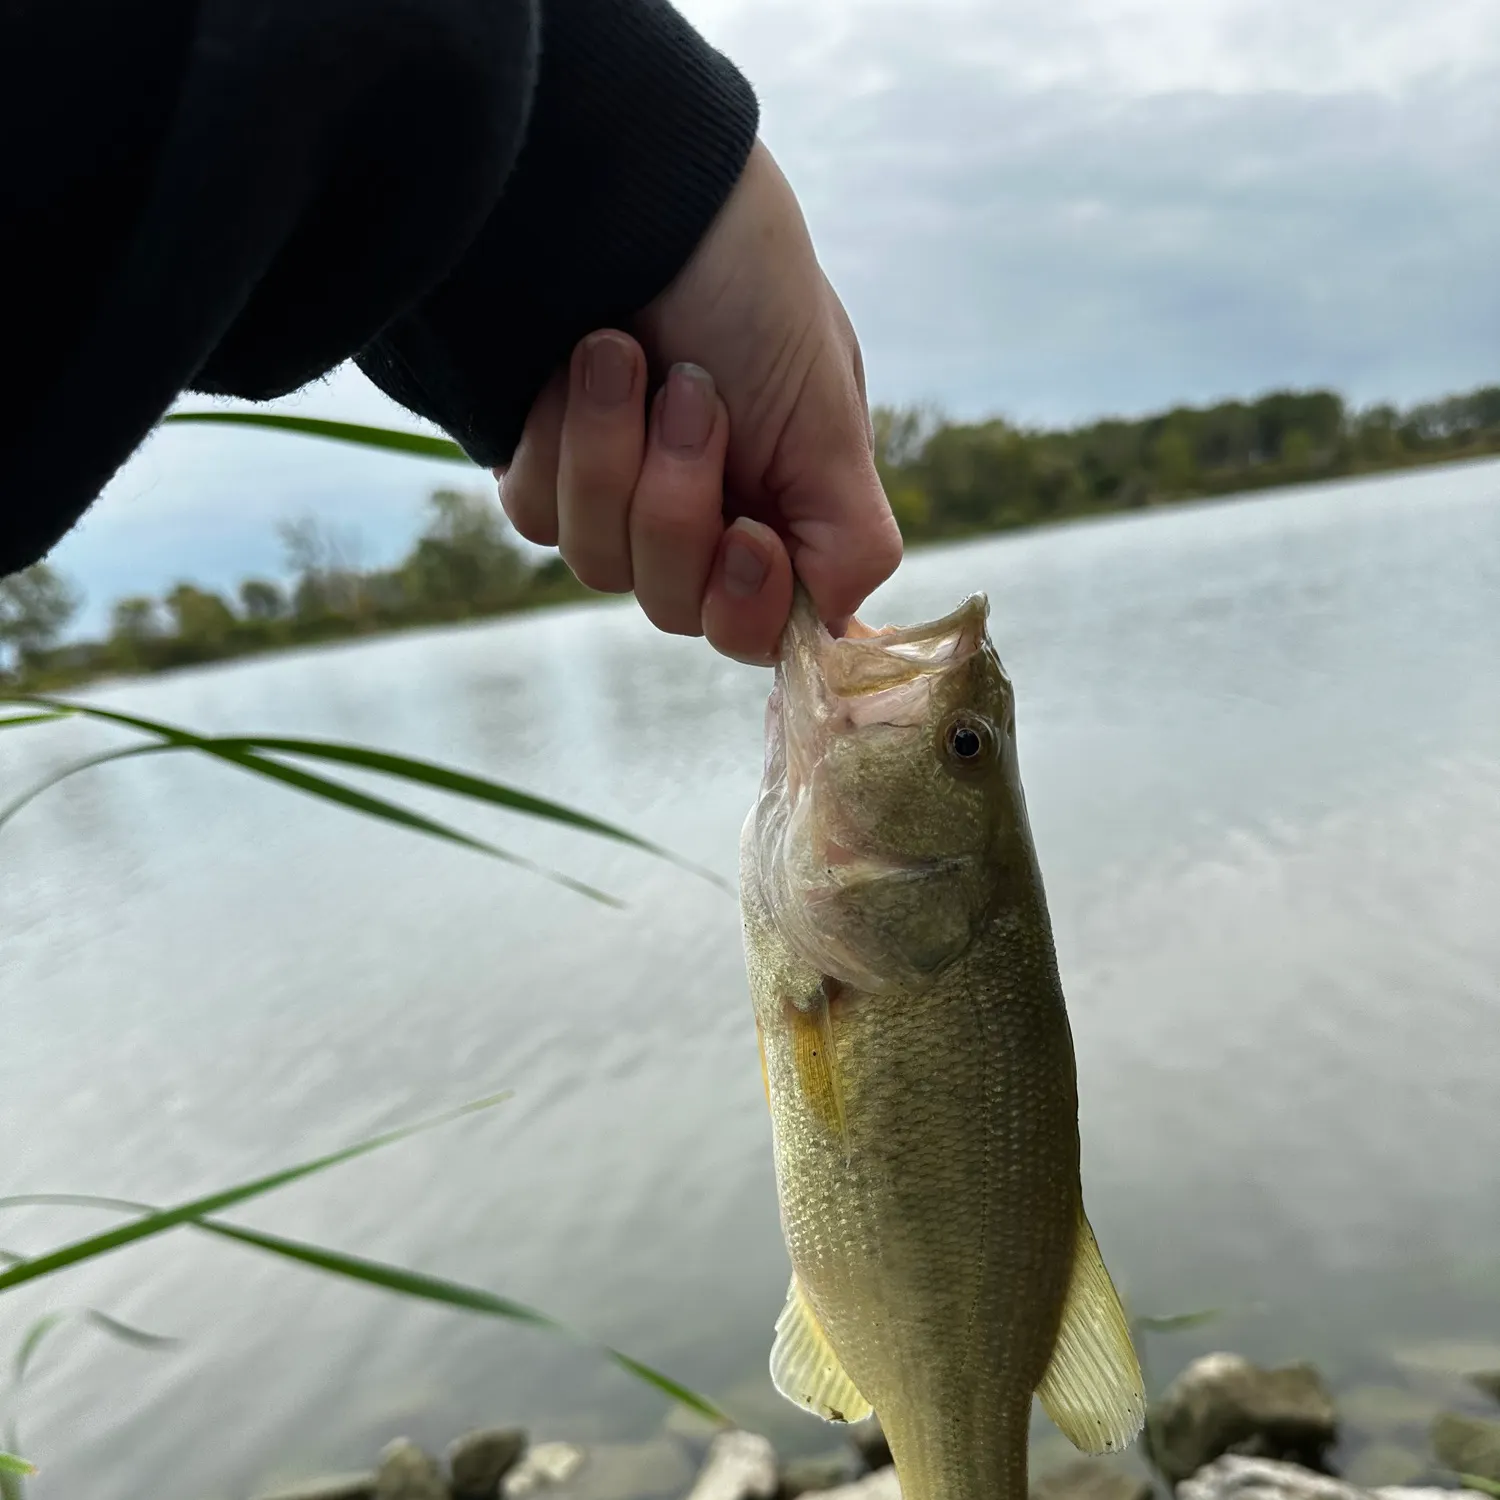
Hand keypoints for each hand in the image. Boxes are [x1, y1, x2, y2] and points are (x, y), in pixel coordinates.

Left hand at [494, 140, 902, 663]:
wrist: (633, 190)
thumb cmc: (751, 289)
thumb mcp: (828, 416)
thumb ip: (849, 538)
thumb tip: (838, 633)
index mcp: (778, 513)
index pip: (759, 629)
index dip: (747, 607)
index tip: (748, 536)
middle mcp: (699, 519)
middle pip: (675, 607)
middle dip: (676, 503)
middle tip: (691, 392)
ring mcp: (617, 500)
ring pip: (599, 565)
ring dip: (613, 455)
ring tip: (619, 352)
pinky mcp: (544, 471)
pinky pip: (537, 517)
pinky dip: (557, 439)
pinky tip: (566, 367)